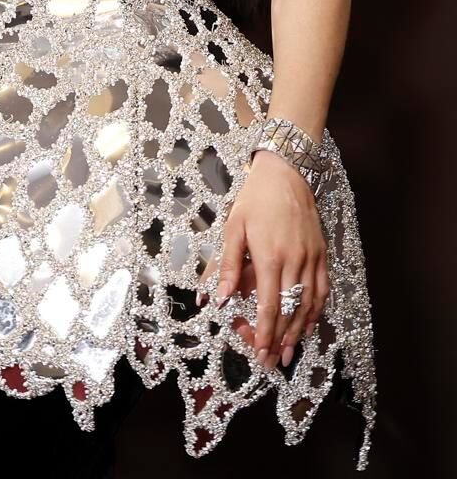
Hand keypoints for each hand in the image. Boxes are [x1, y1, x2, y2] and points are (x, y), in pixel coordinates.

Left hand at [203, 151, 329, 368]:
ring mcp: (313, 260)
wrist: (287, 175)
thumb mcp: (232, 229)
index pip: (268, 305)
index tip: (260, 353)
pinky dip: (316, 312)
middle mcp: (296, 262)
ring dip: (300, 332)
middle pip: (290, 311)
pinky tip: (308, 325)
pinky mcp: (322, 256)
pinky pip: (322, 291)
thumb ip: (226, 267)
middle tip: (273, 363)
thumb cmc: (254, 201)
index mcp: (270, 256)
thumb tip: (215, 300)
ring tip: (290, 354)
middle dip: (281, 340)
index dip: (264, 333)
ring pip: (309, 305)